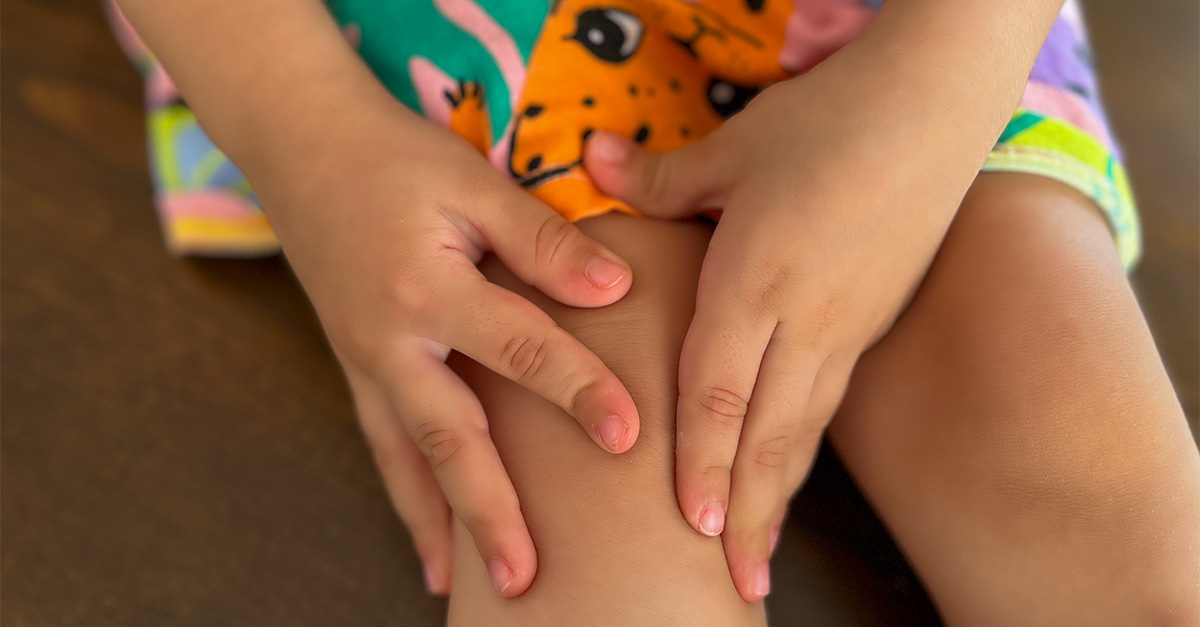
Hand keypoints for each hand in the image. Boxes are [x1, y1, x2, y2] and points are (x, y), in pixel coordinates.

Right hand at [257, 105, 640, 596]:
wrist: (302, 147)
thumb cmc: (395, 159)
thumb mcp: (471, 181)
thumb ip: (540, 239)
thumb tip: (615, 287)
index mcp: (426, 286)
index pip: (517, 347)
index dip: (575, 388)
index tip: (628, 434)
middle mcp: (389, 340)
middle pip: (449, 438)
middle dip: (491, 511)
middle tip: (527, 579)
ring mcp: (365, 362)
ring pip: (405, 460)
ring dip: (439, 526)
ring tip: (467, 590)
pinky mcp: (358, 369)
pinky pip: (383, 447)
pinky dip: (407, 499)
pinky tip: (432, 544)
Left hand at [584, 53, 1001, 600]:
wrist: (939, 102)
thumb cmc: (830, 119)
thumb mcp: (735, 145)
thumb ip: (656, 177)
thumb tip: (587, 161)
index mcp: (757, 278)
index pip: (719, 389)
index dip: (701, 460)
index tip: (689, 524)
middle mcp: (806, 318)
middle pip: (769, 432)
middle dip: (747, 512)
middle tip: (737, 582)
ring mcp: (847, 326)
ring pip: (805, 428)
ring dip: (778, 495)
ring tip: (761, 556)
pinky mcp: (871, 320)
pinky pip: (829, 402)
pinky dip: (804, 451)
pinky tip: (788, 473)